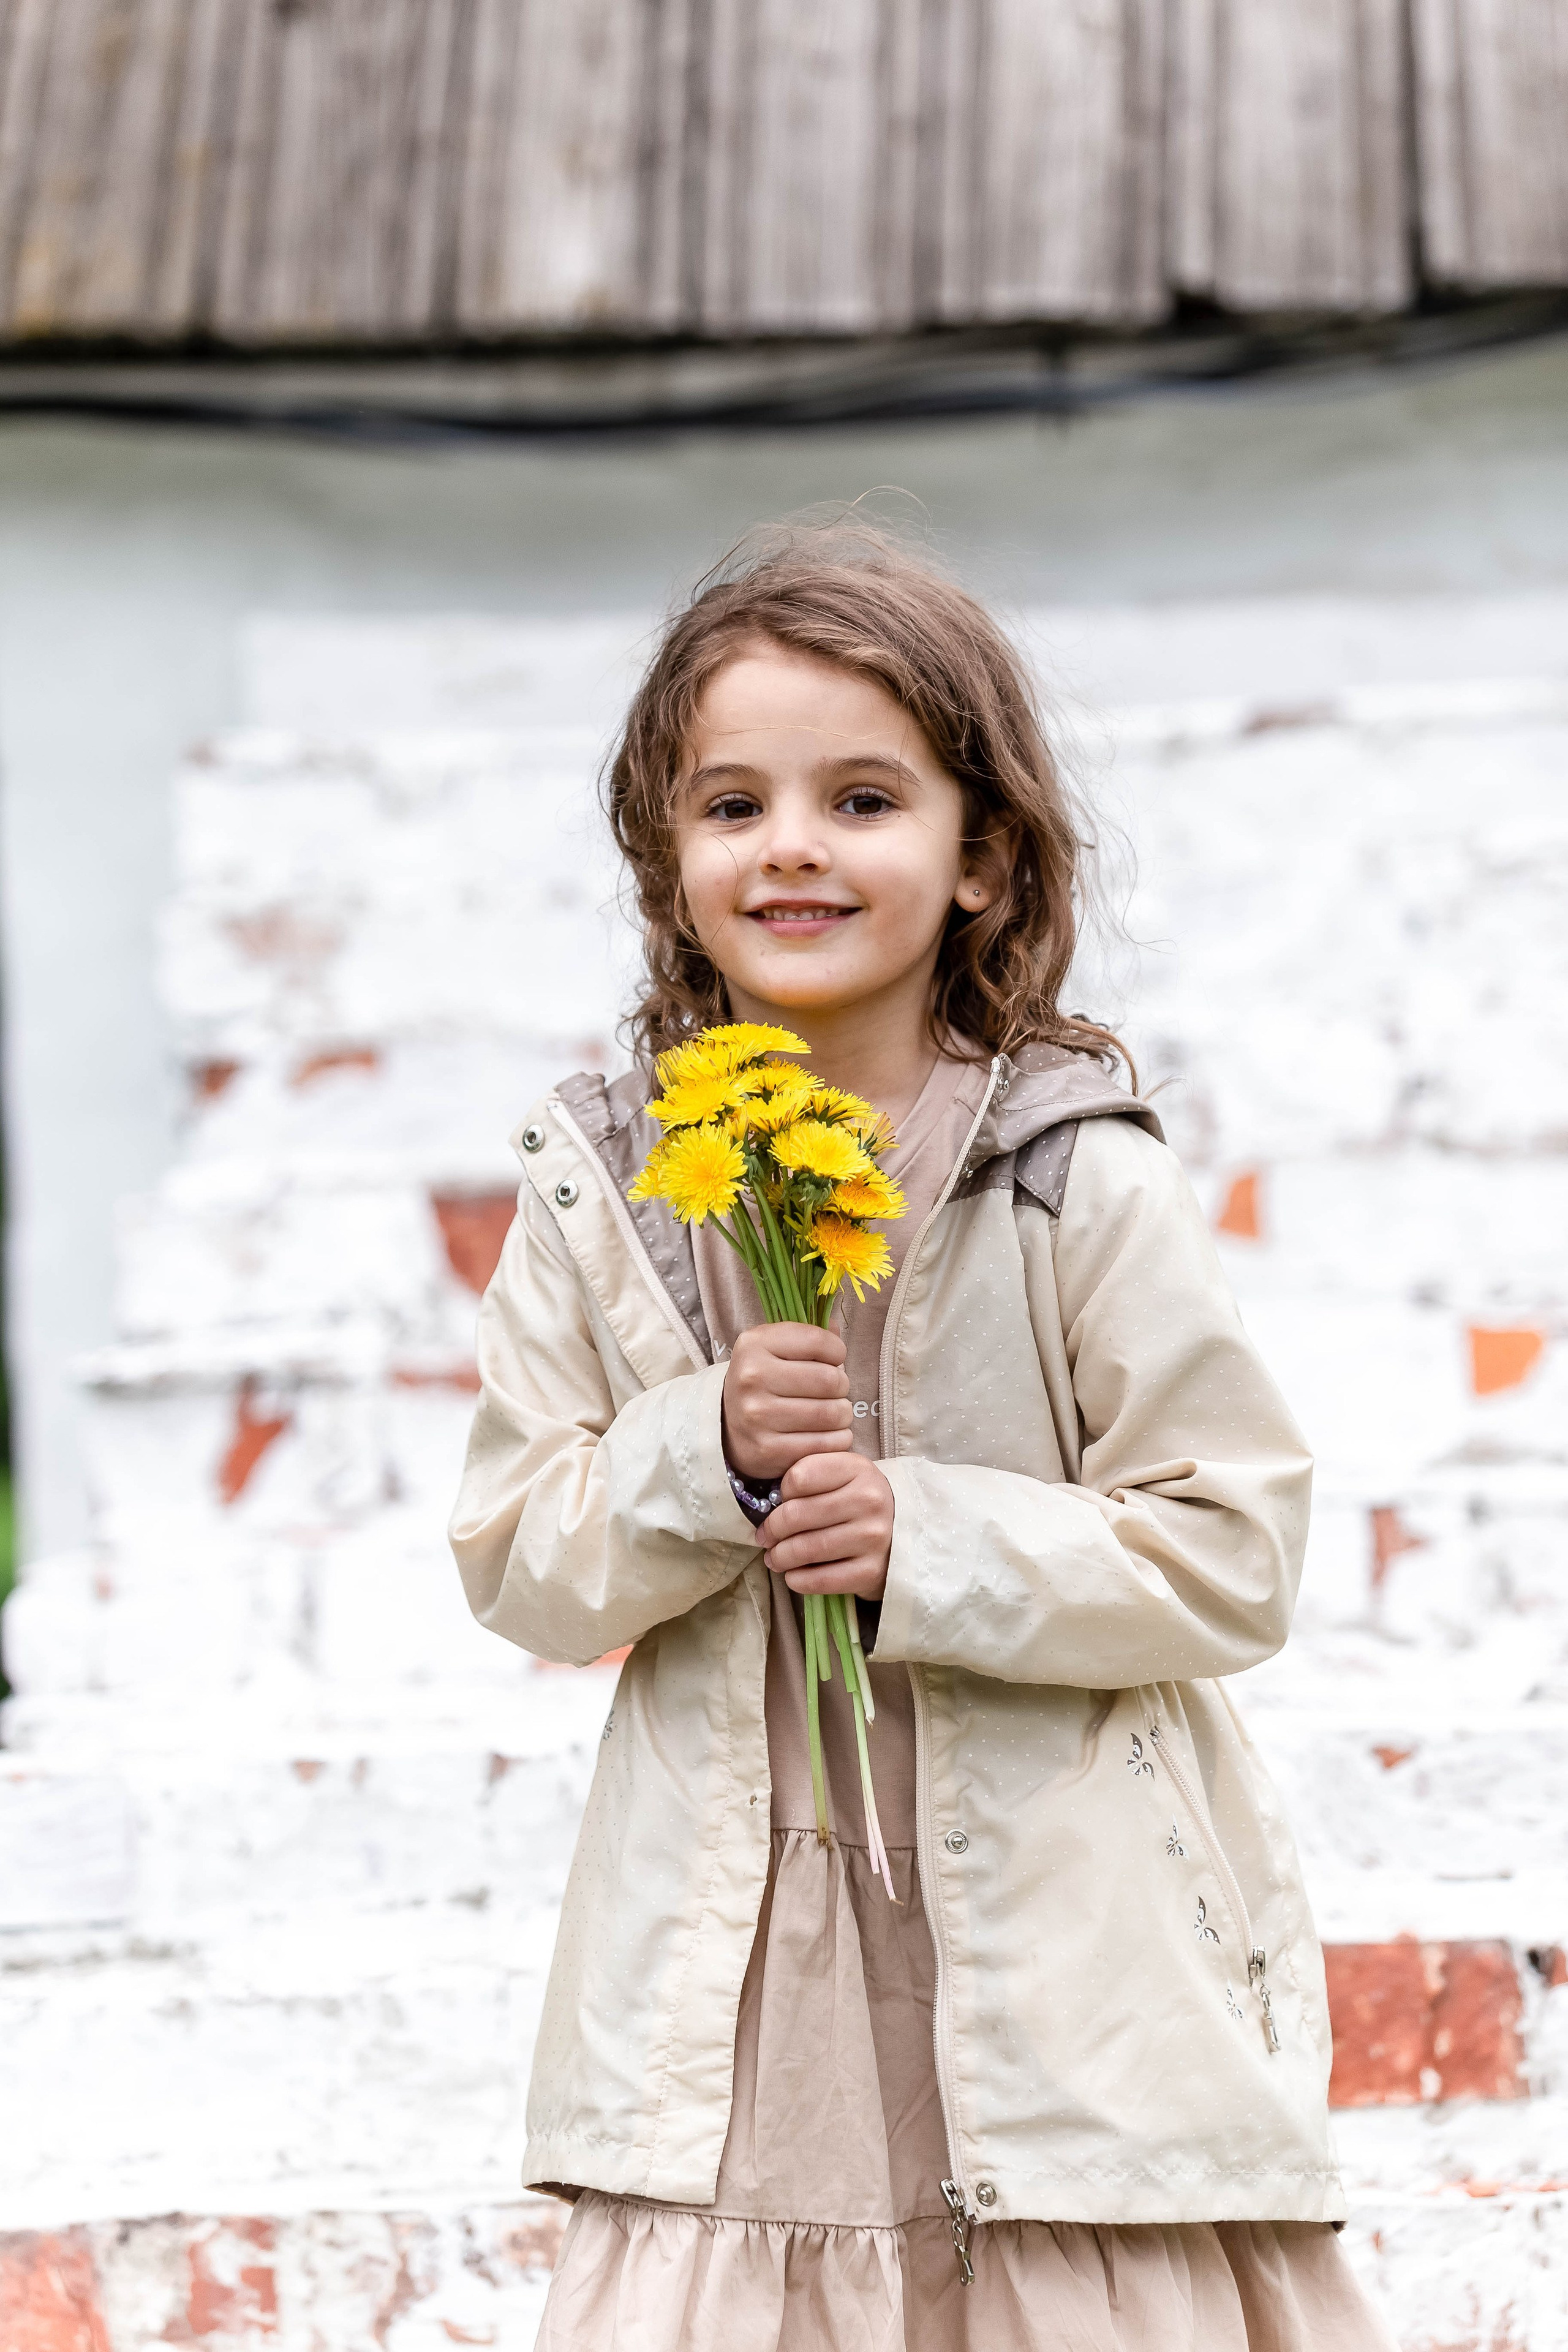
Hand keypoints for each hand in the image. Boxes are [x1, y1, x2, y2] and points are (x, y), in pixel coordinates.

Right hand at [722, 1324, 852, 1482]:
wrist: (727, 1425)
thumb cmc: (763, 1381)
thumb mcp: (774, 1347)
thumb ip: (808, 1334)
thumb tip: (836, 1327)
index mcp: (754, 1345)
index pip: (818, 1341)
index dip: (837, 1351)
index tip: (833, 1360)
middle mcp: (752, 1378)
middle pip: (830, 1380)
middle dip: (842, 1386)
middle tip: (835, 1391)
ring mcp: (758, 1417)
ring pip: (832, 1414)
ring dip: (843, 1414)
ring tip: (833, 1412)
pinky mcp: (768, 1450)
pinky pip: (826, 1444)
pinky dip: (837, 1439)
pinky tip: (827, 1434)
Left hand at [759, 1452, 893, 1600]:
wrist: (902, 1533)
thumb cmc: (859, 1501)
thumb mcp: (843, 1475)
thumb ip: (810, 1476)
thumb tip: (770, 1505)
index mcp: (857, 1469)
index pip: (800, 1476)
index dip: (782, 1491)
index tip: (782, 1502)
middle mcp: (869, 1500)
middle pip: (796, 1515)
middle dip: (772, 1529)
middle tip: (766, 1537)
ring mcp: (872, 1537)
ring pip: (805, 1549)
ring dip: (780, 1557)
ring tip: (775, 1558)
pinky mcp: (871, 1571)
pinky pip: (820, 1579)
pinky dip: (798, 1580)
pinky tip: (793, 1575)